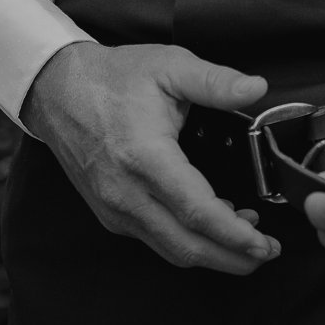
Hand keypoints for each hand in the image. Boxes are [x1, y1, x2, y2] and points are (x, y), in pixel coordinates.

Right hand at [20, 41, 281, 273]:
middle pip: (187, 246)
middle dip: (233, 257)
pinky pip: (155, 240)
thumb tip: (256, 88)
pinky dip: (187, 242)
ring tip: (247, 240)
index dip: (235, 234)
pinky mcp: (110, 213)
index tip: (264, 243)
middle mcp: (126, 192)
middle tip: (267, 252)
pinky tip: (211, 225)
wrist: (57, 90)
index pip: (197, 212)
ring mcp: (115, 208)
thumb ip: (215, 82)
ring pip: (171, 250)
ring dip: (212, 253)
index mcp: (145, 157)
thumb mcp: (169, 66)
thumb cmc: (113, 78)